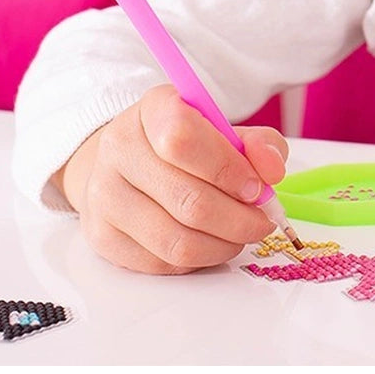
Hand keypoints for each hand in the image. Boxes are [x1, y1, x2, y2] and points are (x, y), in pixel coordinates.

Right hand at [55, 84, 288, 273]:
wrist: (128, 163)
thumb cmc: (188, 146)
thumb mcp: (226, 129)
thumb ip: (259, 144)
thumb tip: (272, 170)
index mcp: (153, 109)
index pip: (183, 138)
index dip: (228, 168)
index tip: (257, 185)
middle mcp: (120, 148)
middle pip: (187, 199)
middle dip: (239, 218)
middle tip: (262, 220)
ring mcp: (105, 195)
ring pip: (177, 240)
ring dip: (223, 244)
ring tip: (241, 234)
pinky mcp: (102, 236)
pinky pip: (162, 264)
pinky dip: (199, 260)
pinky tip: (212, 243)